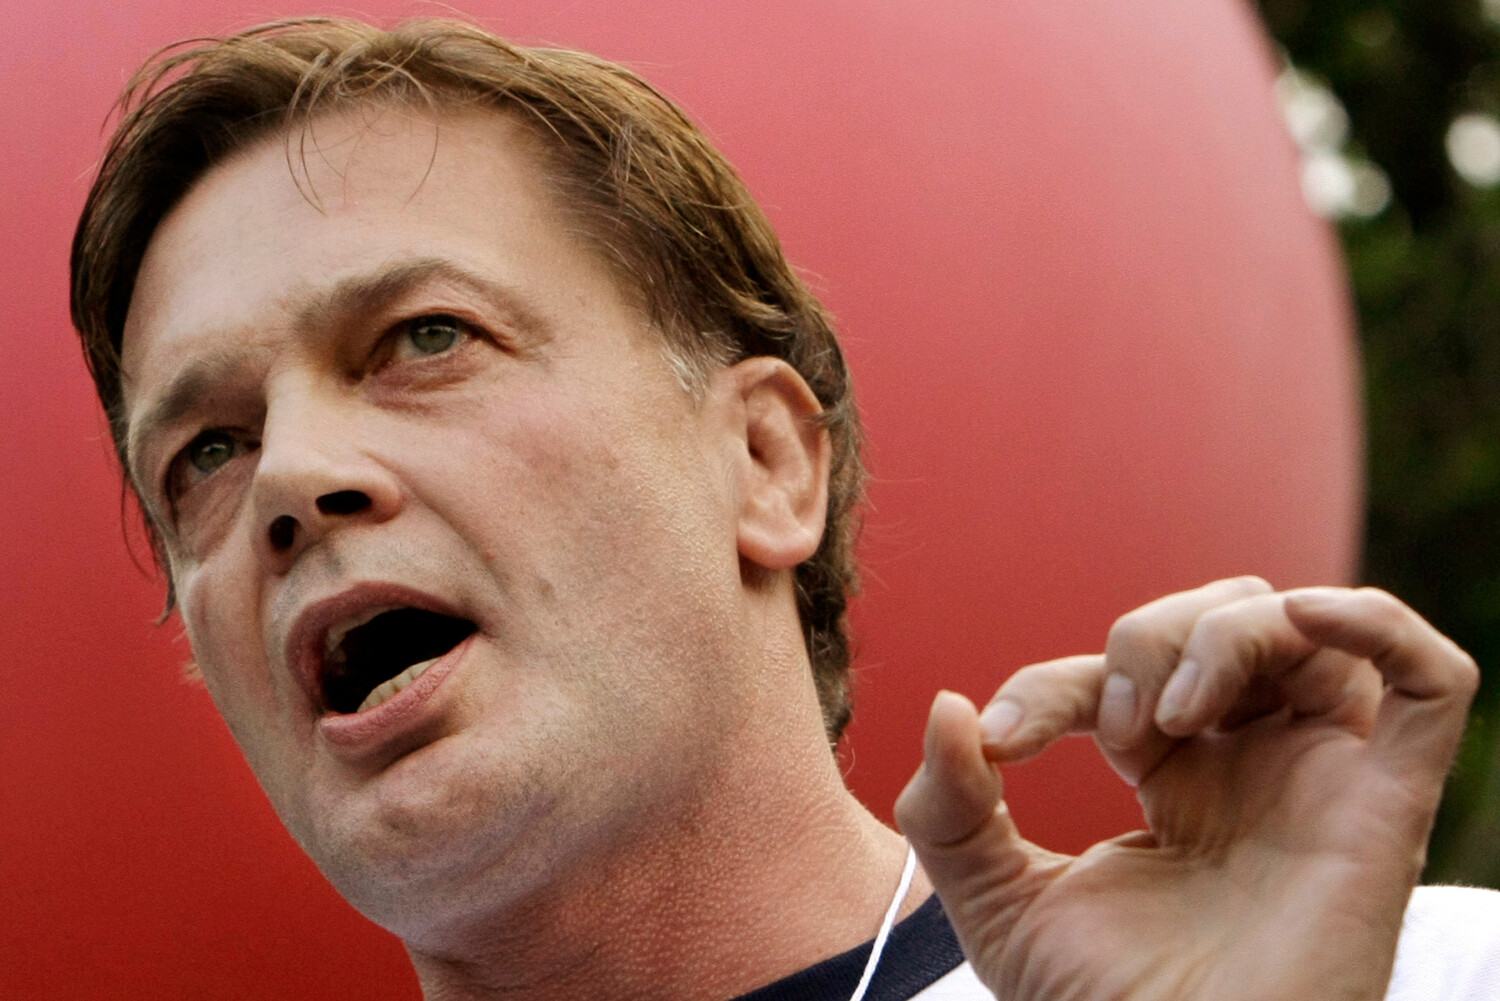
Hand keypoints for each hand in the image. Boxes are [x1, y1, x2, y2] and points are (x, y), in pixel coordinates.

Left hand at [894, 578, 1478, 1000]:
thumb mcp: (998, 905)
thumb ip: (949, 811)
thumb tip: (947, 707)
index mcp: (1175, 779)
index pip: (1115, 676)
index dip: (1049, 683)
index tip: (999, 737)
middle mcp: (1253, 766)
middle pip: (1220, 619)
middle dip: (1145, 639)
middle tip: (1114, 731)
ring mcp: (1320, 779)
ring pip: (1303, 628)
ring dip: (1221, 633)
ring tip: (1174, 715)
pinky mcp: (1384, 809)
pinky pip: (1430, 683)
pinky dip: (1376, 623)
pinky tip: (1307, 615)